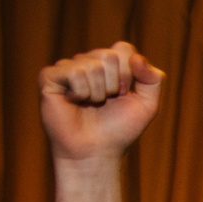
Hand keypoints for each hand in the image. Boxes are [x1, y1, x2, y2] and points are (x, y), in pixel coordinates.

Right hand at [39, 42, 163, 163]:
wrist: (96, 152)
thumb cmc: (119, 129)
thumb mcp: (147, 105)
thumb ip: (153, 79)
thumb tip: (136, 57)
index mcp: (108, 66)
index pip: (124, 49)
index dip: (129, 74)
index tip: (124, 93)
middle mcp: (87, 63)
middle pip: (108, 55)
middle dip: (114, 84)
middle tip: (106, 101)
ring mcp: (67, 69)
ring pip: (92, 65)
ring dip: (98, 92)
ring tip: (90, 105)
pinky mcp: (49, 77)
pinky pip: (73, 72)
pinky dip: (81, 92)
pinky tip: (74, 102)